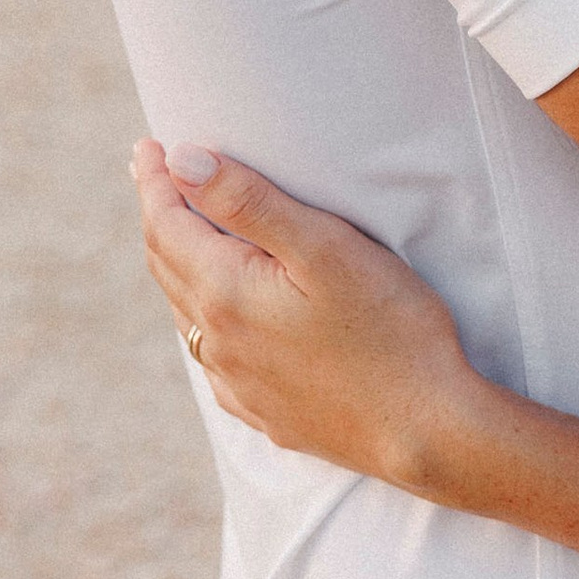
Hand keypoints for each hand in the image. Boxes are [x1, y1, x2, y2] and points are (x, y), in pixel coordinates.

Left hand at [132, 140, 489, 493]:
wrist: (428, 432)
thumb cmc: (391, 330)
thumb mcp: (327, 248)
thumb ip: (250, 202)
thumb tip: (181, 160)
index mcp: (225, 294)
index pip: (167, 225)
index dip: (156, 181)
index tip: (150, 146)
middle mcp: (218, 343)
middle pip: (167, 267)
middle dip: (159, 216)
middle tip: (156, 176)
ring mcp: (238, 383)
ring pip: (186, 314)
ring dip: (177, 267)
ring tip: (181, 236)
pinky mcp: (265, 411)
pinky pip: (214, 358)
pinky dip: (203, 321)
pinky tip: (219, 320)